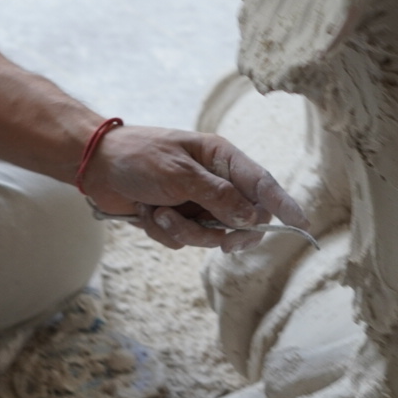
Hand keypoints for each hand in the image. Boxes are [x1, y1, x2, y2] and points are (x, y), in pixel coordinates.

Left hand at [79, 126, 308, 251]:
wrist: (95, 166)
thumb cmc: (138, 157)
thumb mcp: (180, 174)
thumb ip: (218, 196)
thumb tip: (252, 217)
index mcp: (221, 158)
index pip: (261, 183)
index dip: (284, 204)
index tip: (302, 224)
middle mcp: (213, 181)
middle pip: (243, 218)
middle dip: (228, 232)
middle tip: (224, 241)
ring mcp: (195, 202)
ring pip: (211, 235)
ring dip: (185, 231)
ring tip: (161, 212)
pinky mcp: (176, 218)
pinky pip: (184, 240)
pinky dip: (165, 232)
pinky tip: (148, 213)